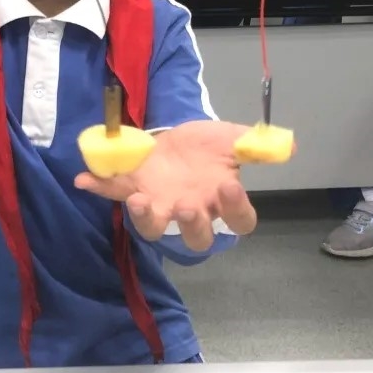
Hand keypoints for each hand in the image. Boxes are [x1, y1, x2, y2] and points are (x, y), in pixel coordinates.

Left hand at [74, 120, 256, 250]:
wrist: (176, 135)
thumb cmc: (206, 146)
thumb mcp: (231, 139)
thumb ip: (256, 145)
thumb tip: (289, 146)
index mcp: (221, 200)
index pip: (240, 220)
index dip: (236, 210)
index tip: (229, 188)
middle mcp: (191, 210)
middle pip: (196, 236)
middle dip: (190, 226)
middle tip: (185, 207)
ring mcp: (159, 204)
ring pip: (153, 227)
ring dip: (144, 218)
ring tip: (137, 201)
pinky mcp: (132, 188)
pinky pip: (114, 192)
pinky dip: (98, 186)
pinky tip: (83, 178)